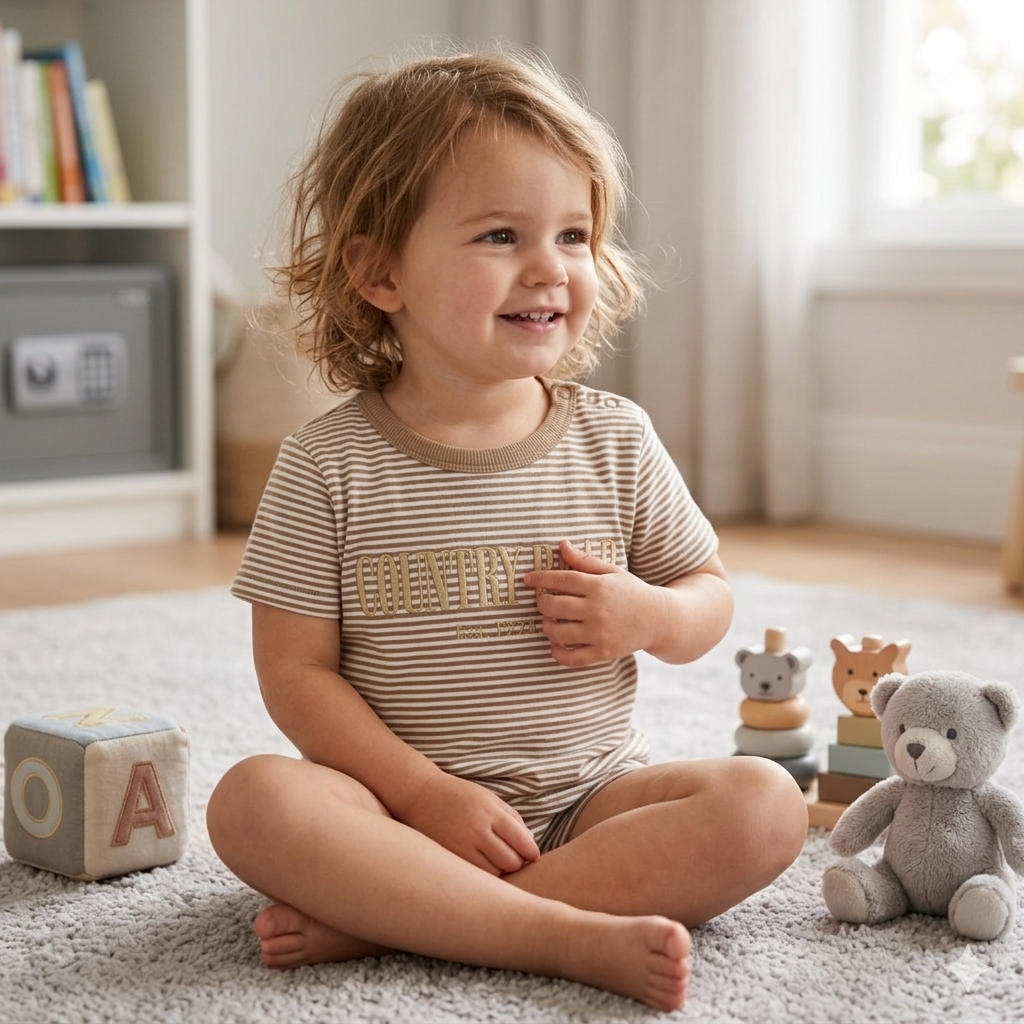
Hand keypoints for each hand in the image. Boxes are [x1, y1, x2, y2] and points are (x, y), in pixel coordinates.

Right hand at [397, 771, 540, 874]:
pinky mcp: (448, 858)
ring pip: (493, 874)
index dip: (531, 853)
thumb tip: (530, 843)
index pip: (522, 841)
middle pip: (510, 861)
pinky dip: (482, 876)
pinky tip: (481, 866)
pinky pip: (474, 875)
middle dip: (517, 863)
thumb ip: (511, 818)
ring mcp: (461, 846)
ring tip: (496, 862)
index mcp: (490, 812)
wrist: (420, 795)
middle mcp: (477, 830)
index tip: (532, 856)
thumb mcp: (488, 798)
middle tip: (514, 859)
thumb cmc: (459, 796)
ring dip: (500, 871)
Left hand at [523, 539, 661, 666]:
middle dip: (542, 603)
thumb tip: (562, 544)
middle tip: (544, 602)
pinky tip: (557, 644)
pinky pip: (571, 658)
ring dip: (547, 626)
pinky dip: (557, 653)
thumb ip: (585, 561)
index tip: (528, 579)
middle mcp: (598, 610)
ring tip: (550, 622)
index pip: (561, 580)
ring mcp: (600, 633)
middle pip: (553, 606)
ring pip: (556, 632)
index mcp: (599, 586)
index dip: (540, 578)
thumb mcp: (612, 572)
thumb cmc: (632, 592)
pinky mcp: (603, 652)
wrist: (659, 619)